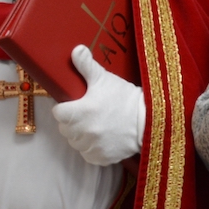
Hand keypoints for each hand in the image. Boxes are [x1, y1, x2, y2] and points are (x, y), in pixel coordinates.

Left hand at [52, 46, 144, 165]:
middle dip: (73, 122)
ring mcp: (92, 147)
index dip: (66, 108)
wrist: (150, 119)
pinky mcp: (102, 158)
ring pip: (75, 143)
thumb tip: (75, 49)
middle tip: (87, 114)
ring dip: (81, 136)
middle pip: (65, 129)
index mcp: (80, 112)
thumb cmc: (126, 97)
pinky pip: (87, 155)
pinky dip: (92, 149)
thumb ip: (86, 65)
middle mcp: (83, 132)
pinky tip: (102, 139)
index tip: (75, 104)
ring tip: (96, 126)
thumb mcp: (105, 78)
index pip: (58, 113)